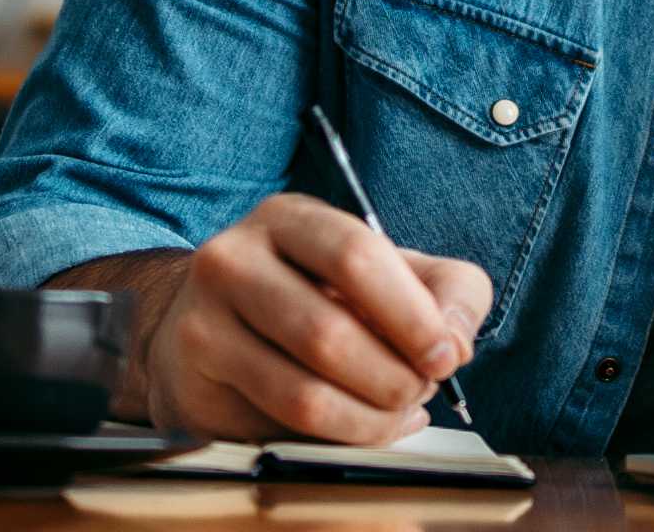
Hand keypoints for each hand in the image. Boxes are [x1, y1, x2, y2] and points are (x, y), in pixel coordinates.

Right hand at [137, 193, 490, 444]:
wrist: (212, 330)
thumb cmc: (317, 298)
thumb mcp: (389, 277)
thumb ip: (447, 292)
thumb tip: (456, 341)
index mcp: (289, 219)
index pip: (356, 255)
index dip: (411, 315)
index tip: (446, 356)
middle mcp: (235, 257)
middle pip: (329, 331)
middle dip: (394, 377)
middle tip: (421, 390)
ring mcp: (204, 317)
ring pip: (306, 390)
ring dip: (372, 416)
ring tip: (399, 412)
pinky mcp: (198, 376)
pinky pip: (284, 422)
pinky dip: (344, 435)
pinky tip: (366, 425)